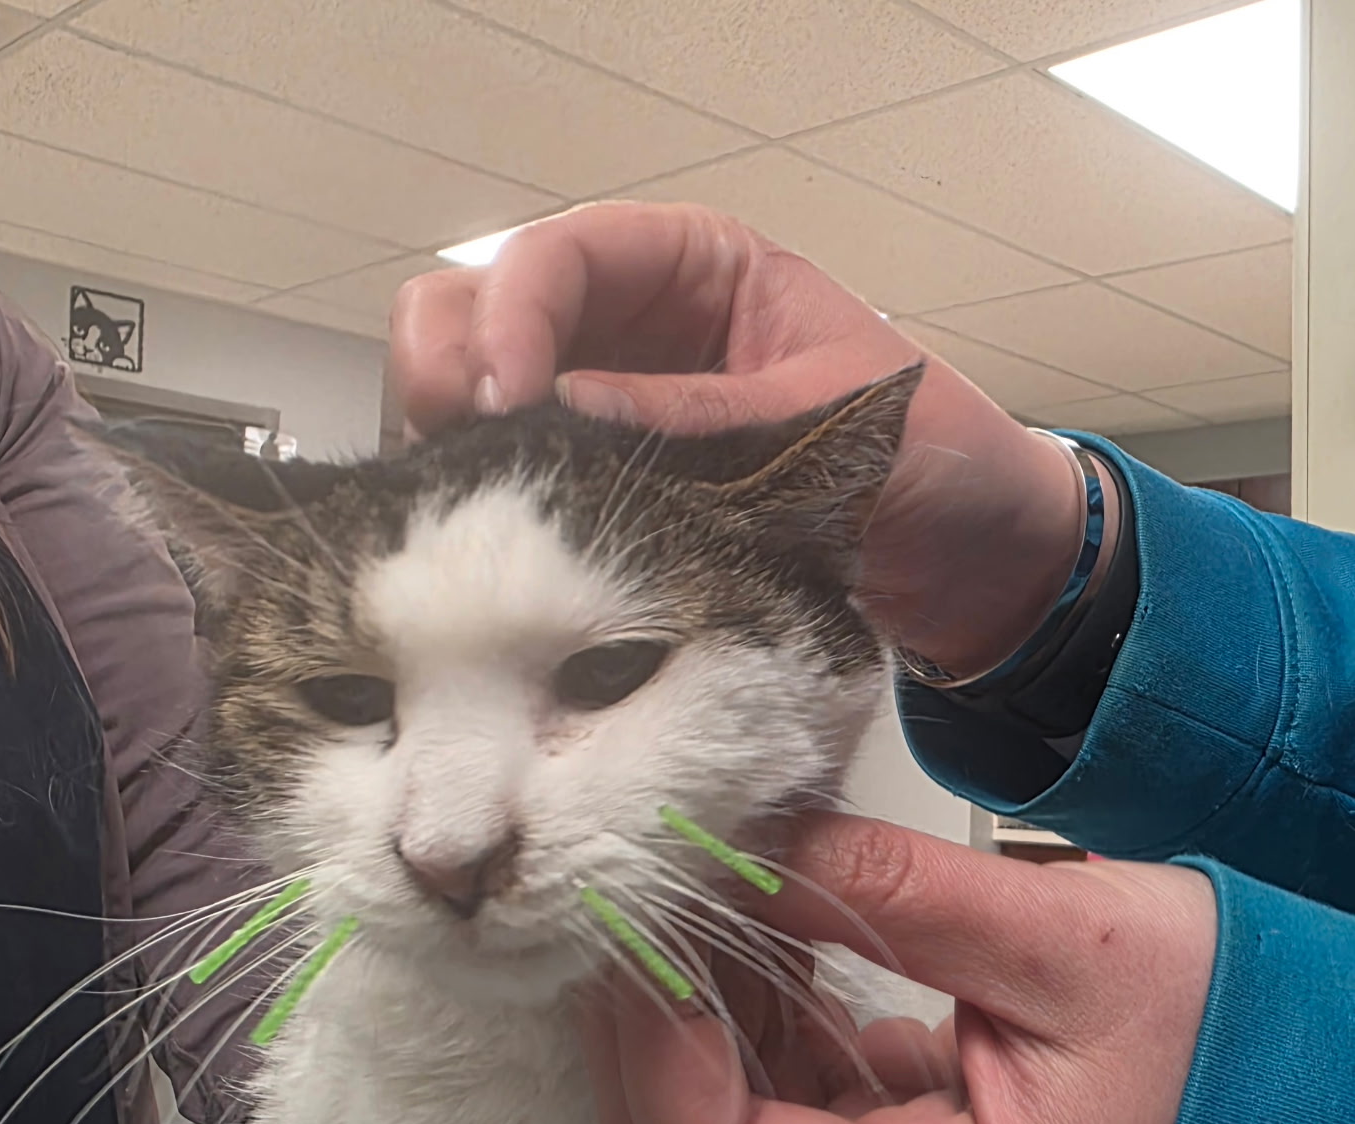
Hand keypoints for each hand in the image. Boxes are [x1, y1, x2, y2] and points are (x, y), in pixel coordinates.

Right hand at [391, 201, 1100, 677]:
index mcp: (694, 272)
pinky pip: (504, 498)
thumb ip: (700, 417)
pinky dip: (477, 519)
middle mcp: (627, 336)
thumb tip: (560, 412)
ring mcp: (599, 424)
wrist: (974, 568)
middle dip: (450, 372)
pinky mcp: (596, 512)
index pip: (562, 258)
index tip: (503, 398)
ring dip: (447, 452)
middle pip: (476, 314)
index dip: (513, 315)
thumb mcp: (830, 425)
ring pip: (468, 406)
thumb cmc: (936, 465)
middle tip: (456, 456)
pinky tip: (490, 559)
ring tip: (466, 517)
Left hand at [579, 818, 1216, 1123]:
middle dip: (651, 1025)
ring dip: (695, 1009)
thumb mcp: (1071, 944)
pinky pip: (775, 1097)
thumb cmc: (1223, 1042)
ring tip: (711, 886)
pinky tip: (763, 922)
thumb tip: (748, 846)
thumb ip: (899, 896)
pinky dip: (749, 1010)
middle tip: (645, 891)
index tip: (642, 927)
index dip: (653, 1046)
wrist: (1306, 1103)